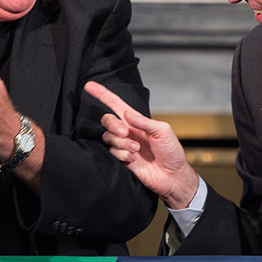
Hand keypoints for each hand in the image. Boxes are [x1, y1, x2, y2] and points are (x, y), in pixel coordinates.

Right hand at [84, 81, 198, 208]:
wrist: (172, 176)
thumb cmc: (171, 152)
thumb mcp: (163, 131)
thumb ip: (144, 122)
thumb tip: (126, 113)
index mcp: (137, 121)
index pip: (116, 104)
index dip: (102, 94)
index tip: (89, 85)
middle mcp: (128, 131)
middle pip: (107, 121)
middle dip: (113, 125)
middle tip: (125, 133)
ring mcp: (123, 145)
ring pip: (108, 138)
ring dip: (122, 143)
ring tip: (137, 149)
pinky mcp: (121, 159)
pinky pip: (112, 152)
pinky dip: (123, 155)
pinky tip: (134, 159)